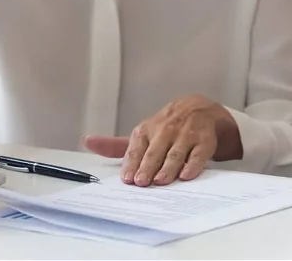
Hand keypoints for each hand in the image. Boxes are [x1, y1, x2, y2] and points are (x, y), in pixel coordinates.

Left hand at [84, 95, 239, 186]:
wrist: (200, 110)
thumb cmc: (166, 127)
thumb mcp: (142, 134)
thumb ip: (116, 145)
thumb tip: (88, 142)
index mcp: (147, 130)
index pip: (136, 148)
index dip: (132, 164)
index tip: (128, 179)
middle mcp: (165, 131)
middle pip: (155, 151)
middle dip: (148, 166)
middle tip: (142, 182)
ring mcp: (186, 135)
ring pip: (176, 153)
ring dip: (168, 167)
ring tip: (161, 181)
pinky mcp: (204, 141)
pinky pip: (198, 154)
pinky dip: (193, 164)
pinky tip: (187, 174)